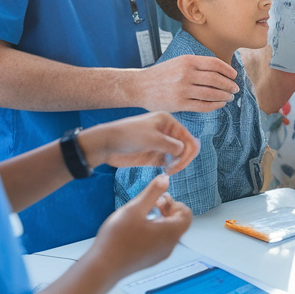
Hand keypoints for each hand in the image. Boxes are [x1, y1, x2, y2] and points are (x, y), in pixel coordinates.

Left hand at [78, 112, 200, 172]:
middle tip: (173, 170)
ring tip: (168, 171)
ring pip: (179, 156)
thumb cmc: (128, 136)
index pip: (188, 138)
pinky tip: (164, 171)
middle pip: (186, 147)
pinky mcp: (154, 155)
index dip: (188, 153)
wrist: (106, 144)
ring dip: (178, 164)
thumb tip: (185, 151)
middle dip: (183, 159)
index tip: (178, 165)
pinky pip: (169, 162)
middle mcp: (166, 132)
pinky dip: (171, 167)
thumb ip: (171, 145)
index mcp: (168, 122)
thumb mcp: (152, 138)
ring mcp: (160, 144)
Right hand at [89, 173, 192, 281]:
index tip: (157, 201)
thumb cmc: (118, 238)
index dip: (174, 203)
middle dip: (166, 210)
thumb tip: (165, 178)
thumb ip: (152, 192)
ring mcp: (159, 255)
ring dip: (158, 220)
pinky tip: (133, 230)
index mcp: (170, 233)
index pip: (186, 214)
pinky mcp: (149, 260)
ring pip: (167, 232)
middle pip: (178, 223)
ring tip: (139, 217)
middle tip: (148, 206)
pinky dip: (152, 232)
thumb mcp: (135, 208)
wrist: (102, 267)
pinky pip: (158, 242)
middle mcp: (169, 246)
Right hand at [132, 54, 238, 112]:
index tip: (234, 75)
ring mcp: (183, 89)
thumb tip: (222, 71)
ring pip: (211, 93)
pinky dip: (215, 105)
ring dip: (224, 96)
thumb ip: (197, 65)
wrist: (140, 86)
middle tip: (235, 88)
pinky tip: (220, 104)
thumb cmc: (162, 74)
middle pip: (216, 79)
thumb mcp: (179, 62)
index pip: (215, 64)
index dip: (228, 70)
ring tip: (229, 97)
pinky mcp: (179, 104)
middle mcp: (186, 74)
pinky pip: (203, 105)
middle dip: (229, 85)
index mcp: (187, 60)